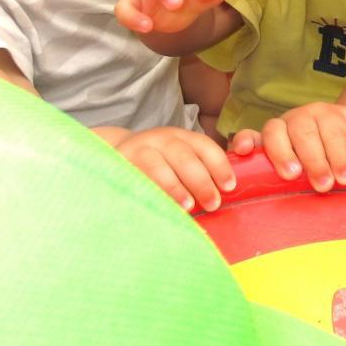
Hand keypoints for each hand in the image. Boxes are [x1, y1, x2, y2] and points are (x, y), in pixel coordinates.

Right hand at [115, 125, 237, 211]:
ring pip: (157, 166)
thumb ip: (203, 169)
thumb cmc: (160, 162)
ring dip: (174, 187)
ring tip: (188, 206)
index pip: (205, 146)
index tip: (229, 186)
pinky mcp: (118, 163)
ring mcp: (139, 149)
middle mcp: (162, 139)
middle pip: (184, 157)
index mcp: (182, 137)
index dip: (219, 165)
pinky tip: (155, 208)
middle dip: (201, 181)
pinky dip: (146, 193)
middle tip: (213, 204)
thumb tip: (228, 190)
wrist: (116, 151)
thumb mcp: (181, 158)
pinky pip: (134, 179)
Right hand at [229, 102, 345, 191]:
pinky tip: (243, 152)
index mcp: (326, 114)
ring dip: (282, 153)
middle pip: (304, 131)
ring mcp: (279, 128)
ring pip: (274, 131)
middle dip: (315, 159)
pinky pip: (248, 135)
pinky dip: (243, 140)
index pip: (332, 129)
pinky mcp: (260, 141)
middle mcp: (300, 117)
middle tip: (324, 184)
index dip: (339, 153)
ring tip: (292, 175)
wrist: (333, 137)